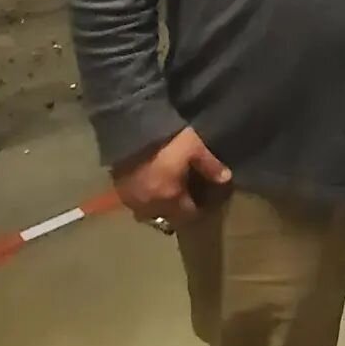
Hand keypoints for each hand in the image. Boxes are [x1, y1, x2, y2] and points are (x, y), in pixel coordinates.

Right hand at [112, 126, 230, 230]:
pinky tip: (149, 186)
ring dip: (160, 206)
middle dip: (179, 210)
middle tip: (187, 197)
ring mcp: (131, 199)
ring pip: (149, 213)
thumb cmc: (168, 140)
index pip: (189, 215)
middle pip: (168, 217)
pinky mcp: (118, 189)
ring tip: (167, 193)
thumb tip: (226, 179)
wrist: (132, 128)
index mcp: (171, 198)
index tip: (205, 203)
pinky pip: (134, 202)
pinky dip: (144, 198)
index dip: (199, 210)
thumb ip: (210, 166)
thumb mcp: (195, 148)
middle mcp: (150, 205)